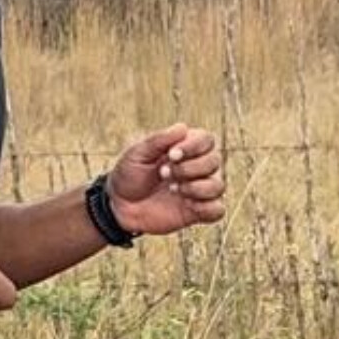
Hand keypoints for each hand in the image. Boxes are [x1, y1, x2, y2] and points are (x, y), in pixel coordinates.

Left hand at [106, 124, 224, 237]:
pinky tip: (186, 205)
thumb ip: (159, 140)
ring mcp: (199, 190)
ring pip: (218, 186)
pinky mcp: (198, 211)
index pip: (207, 140)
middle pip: (214, 161)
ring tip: (172, 189)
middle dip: (189, 168)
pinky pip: (217, 210)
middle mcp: (197, 167)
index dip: (193, 146)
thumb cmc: (129, 175)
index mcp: (185, 148)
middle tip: (163, 174)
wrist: (120, 206)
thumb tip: (183, 127)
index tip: (171, 155)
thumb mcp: (137, 153)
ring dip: (196, 188)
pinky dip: (206, 208)